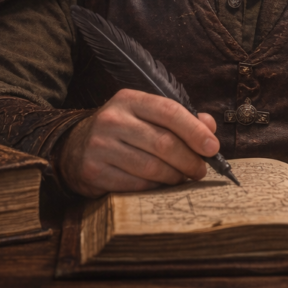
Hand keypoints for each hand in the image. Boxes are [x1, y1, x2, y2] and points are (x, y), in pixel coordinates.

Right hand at [58, 89, 218, 197]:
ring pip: (152, 168)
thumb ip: (179, 118)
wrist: (74, 148)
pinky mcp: (94, 171)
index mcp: (129, 100)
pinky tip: (162, 186)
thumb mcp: (146, 115)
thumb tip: (209, 127)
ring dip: (175, 177)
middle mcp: (112, 120)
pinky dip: (155, 188)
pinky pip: (136, 185)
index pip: (169, 111)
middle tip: (200, 169)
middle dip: (189, 160)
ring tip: (183, 178)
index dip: (195, 131)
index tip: (212, 147)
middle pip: (163, 143)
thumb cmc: (122, 131)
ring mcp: (100, 146)